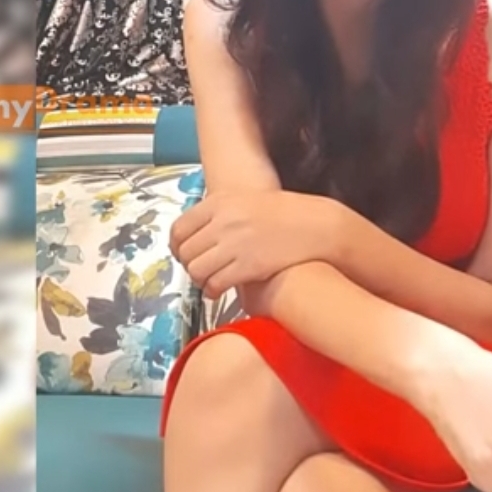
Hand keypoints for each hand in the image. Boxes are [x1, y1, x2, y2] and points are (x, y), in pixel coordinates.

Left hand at [170, 190, 338, 298]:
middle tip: (200, 270)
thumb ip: (218, 214)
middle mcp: (223, 221)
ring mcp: (235, 243)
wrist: (315, 225)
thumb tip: (194, 235)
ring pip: (196, 270)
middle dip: (189, 266)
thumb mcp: (245, 201)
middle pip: (185, 253)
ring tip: (210, 280)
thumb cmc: (283, 214)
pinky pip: (215, 284)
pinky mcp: (248, 265)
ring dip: (199, 280)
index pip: (179, 230)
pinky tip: (219, 289)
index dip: (176, 247)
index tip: (182, 255)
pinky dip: (212, 290)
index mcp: (219, 202)